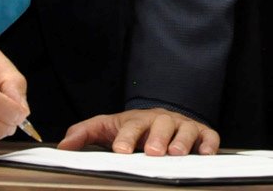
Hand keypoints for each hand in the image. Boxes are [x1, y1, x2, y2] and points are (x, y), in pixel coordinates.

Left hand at [58, 108, 218, 155]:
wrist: (159, 119)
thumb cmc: (133, 128)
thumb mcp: (106, 128)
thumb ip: (84, 134)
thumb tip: (63, 146)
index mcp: (138, 120)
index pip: (131, 127)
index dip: (126, 137)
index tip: (121, 150)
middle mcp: (161, 121)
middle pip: (160, 125)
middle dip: (157, 138)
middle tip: (152, 151)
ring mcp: (182, 126)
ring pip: (185, 130)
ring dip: (181, 141)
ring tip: (176, 153)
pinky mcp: (201, 134)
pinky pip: (209, 137)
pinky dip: (209, 144)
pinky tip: (205, 153)